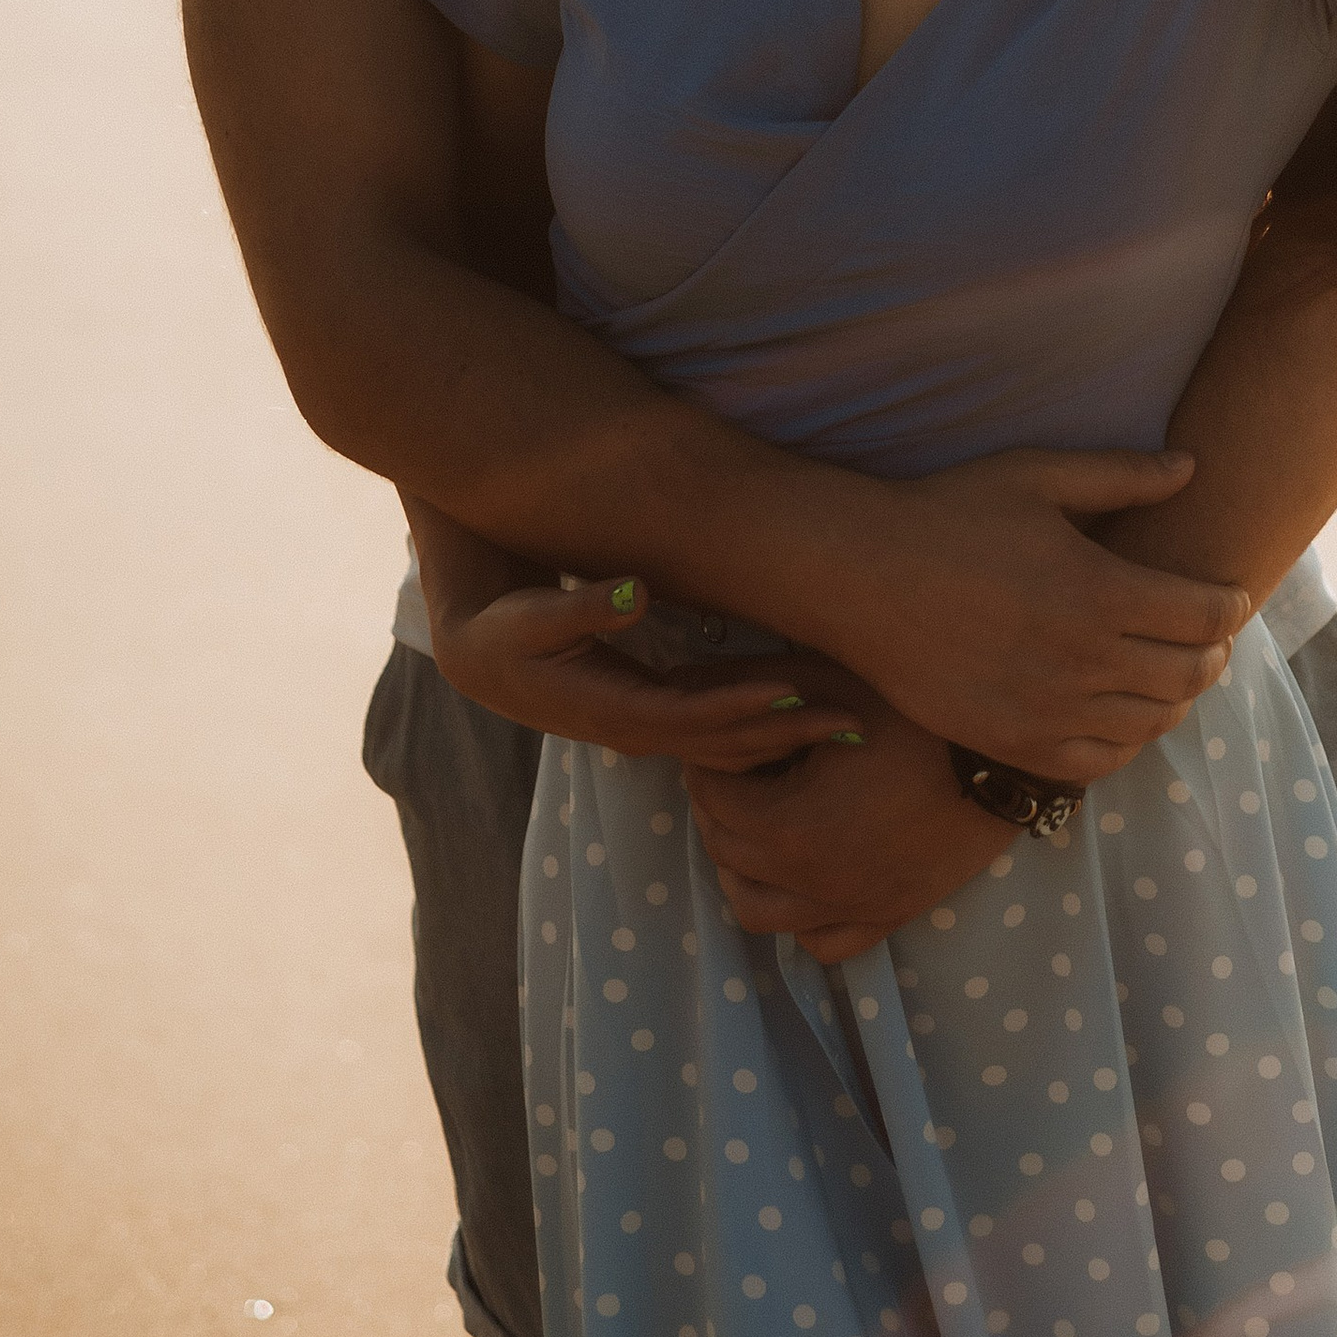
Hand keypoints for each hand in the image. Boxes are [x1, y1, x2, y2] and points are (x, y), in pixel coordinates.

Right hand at [429, 571, 862, 770]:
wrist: (479, 651)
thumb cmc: (505, 627)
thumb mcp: (532, 615)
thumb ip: (581, 606)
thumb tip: (633, 591)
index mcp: (612, 710)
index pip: (693, 719)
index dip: (745, 708)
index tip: (800, 693)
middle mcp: (635, 729)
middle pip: (724, 743)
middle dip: (789, 735)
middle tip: (856, 724)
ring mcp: (645, 726)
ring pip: (726, 745)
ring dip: (785, 738)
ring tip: (849, 725)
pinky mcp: (649, 712)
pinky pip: (716, 732)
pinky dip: (760, 729)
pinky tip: (802, 717)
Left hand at [687, 700, 1002, 962]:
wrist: (1009, 758)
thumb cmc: (918, 710)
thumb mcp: (827, 679)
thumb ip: (743, 683)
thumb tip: (676, 681)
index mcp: (790, 825)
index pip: (711, 796)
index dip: (707, 761)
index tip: (723, 737)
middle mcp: (812, 881)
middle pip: (726, 851)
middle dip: (719, 806)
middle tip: (739, 768)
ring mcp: (852, 906)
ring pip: (759, 912)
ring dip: (743, 870)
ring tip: (760, 825)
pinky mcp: (889, 915)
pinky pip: (823, 943)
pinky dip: (801, 917)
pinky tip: (807, 873)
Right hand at [825, 448, 1247, 781]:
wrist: (861, 577)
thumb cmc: (949, 514)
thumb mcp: (1037, 475)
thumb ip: (1122, 474)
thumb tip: (1191, 465)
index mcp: (1099, 590)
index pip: (1205, 615)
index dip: (1230, 607)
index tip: (1228, 597)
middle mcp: (1083, 660)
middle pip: (1189, 673)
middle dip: (1212, 653)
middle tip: (1208, 636)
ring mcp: (1048, 710)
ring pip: (1151, 723)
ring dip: (1176, 698)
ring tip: (1170, 673)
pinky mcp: (1012, 744)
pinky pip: (1098, 762)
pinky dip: (1127, 742)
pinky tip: (1122, 713)